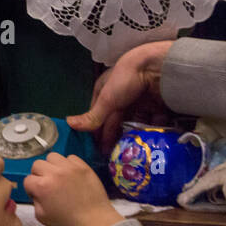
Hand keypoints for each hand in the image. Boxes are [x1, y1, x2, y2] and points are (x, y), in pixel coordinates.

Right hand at [23, 152, 121, 225]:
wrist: (93, 219)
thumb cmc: (68, 220)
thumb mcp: (42, 216)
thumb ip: (34, 201)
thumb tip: (36, 192)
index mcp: (42, 186)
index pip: (27, 179)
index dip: (31, 188)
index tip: (39, 194)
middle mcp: (54, 173)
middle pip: (37, 164)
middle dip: (39, 174)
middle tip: (48, 183)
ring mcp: (69, 168)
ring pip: (52, 157)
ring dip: (52, 166)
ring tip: (59, 176)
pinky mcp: (82, 166)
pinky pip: (70, 157)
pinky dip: (68, 164)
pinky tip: (71, 175)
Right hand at [67, 40, 174, 154]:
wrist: (157, 67)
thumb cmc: (125, 80)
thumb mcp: (107, 99)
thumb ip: (92, 116)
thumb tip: (68, 124)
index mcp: (105, 93)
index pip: (98, 117)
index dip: (97, 133)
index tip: (97, 151)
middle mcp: (121, 98)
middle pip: (116, 122)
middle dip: (114, 138)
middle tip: (113, 157)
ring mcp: (139, 102)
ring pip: (133, 123)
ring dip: (133, 137)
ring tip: (131, 155)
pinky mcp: (156, 105)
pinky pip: (152, 122)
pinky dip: (151, 131)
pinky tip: (149, 144)